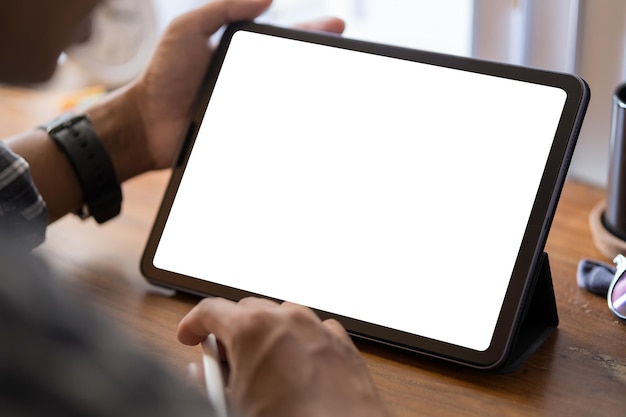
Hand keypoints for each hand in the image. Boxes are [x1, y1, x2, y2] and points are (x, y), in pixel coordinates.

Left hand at [91, 0, 344, 181]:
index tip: (337, 26)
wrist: (146, 122)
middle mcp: (251, 78)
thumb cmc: (164, 74)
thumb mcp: (188, 29)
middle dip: (323, 61)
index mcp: (241, 50)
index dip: (312, 31)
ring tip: (338, 87)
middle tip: (345, 55)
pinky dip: (292, 125)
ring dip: (314, 94)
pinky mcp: (247, 131)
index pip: (284, 38)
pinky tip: (315, 122)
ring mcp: (251, 106)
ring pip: (290, 99)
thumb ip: (223, 9)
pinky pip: (275, 128)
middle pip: (294, 68)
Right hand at [177, 297, 390, 416]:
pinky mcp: (339, 342)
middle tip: (223, 359)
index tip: (191, 335)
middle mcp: (287, 319)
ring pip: (281, 316)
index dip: (194, 324)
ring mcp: (317, 327)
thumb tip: (203, 375)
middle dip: (230, 330)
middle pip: (246, 310)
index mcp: (253, 328)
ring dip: (266, 335)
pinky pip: (311, 330)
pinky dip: (298, 343)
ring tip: (261, 369)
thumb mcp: (234, 405)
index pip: (210, 310)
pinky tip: (294, 370)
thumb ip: (211, 382)